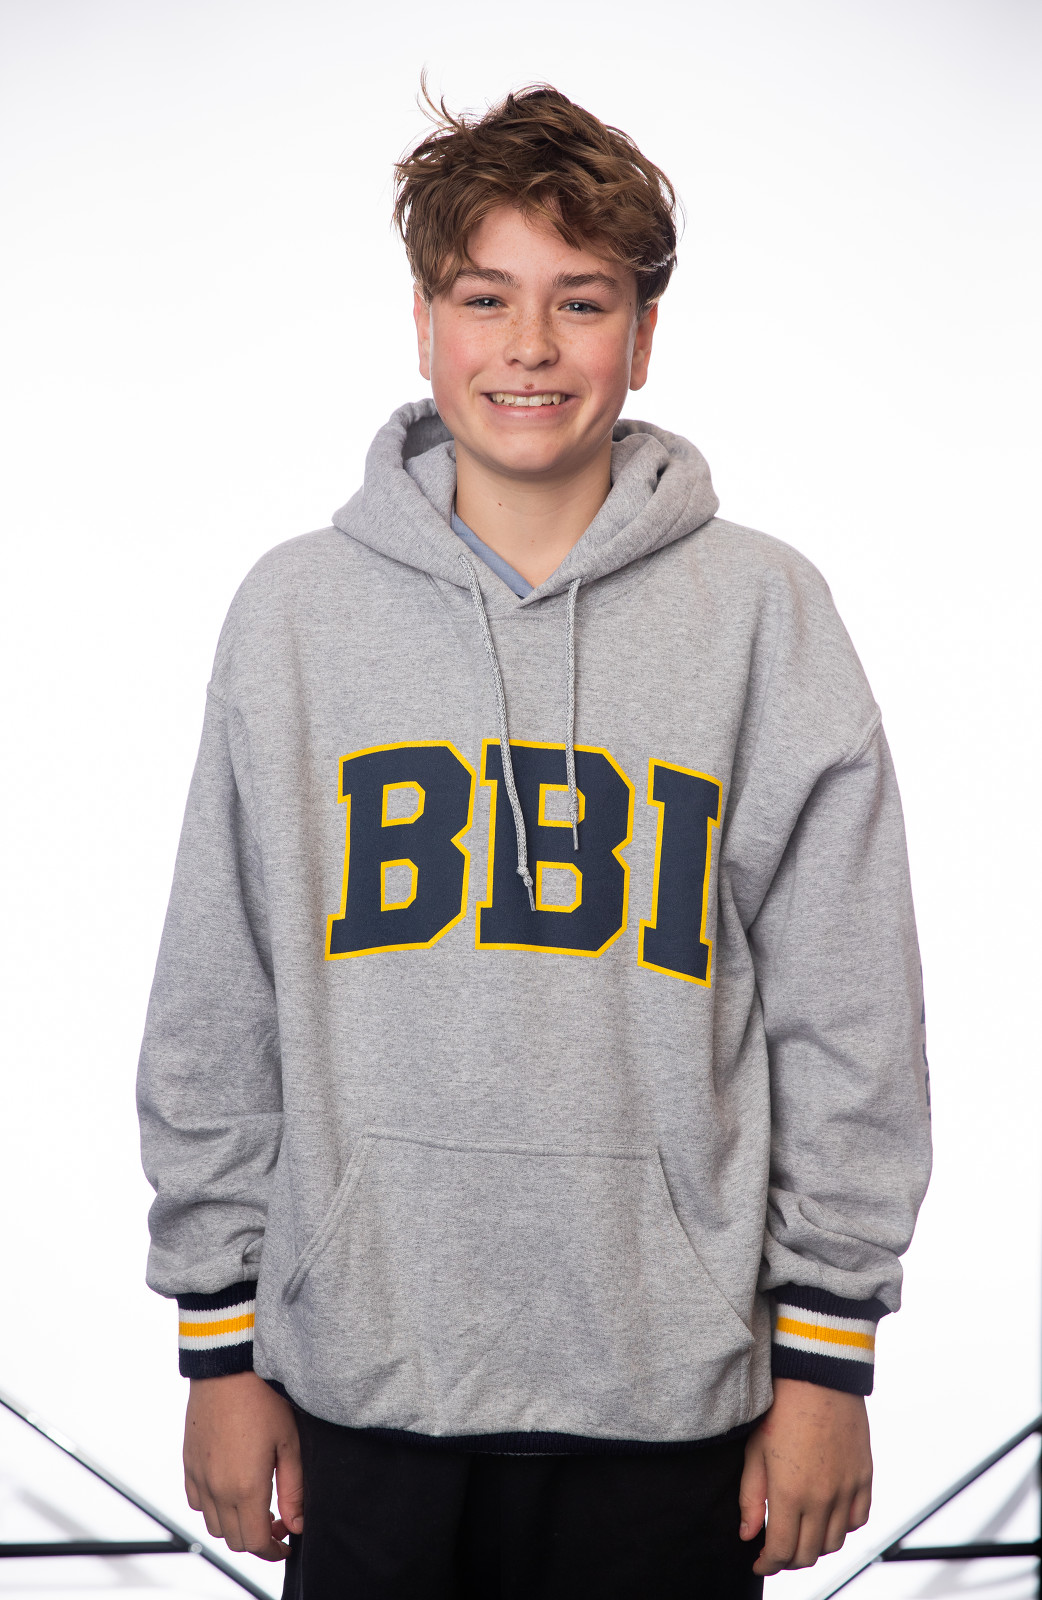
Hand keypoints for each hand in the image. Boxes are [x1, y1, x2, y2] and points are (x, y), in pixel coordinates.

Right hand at [184, 1370, 302, 1560]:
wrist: (228, 1366)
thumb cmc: (263, 1398)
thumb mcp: (288, 1443)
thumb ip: (293, 1490)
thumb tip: (297, 1524)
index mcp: (245, 1487)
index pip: (255, 1543)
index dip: (272, 1550)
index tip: (285, 1542)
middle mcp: (216, 1489)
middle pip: (234, 1540)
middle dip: (256, 1539)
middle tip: (277, 1520)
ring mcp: (198, 1477)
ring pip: (213, 1525)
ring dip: (234, 1524)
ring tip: (255, 1503)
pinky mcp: (188, 1463)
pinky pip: (196, 1502)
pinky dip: (213, 1507)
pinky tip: (231, 1487)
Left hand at [739, 1377, 871, 1575]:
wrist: (818, 1374)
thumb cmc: (780, 1407)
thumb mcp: (754, 1451)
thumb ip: (751, 1497)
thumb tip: (748, 1535)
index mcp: (790, 1493)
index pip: (782, 1551)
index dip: (768, 1564)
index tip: (759, 1561)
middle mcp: (823, 1498)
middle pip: (809, 1554)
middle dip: (788, 1560)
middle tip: (776, 1550)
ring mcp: (847, 1489)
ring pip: (835, 1542)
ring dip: (815, 1546)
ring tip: (800, 1533)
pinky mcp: (864, 1476)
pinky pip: (858, 1519)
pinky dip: (843, 1528)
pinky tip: (828, 1517)